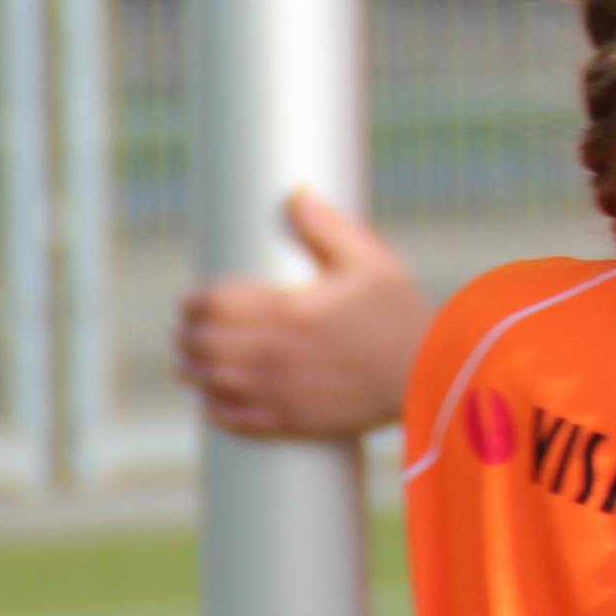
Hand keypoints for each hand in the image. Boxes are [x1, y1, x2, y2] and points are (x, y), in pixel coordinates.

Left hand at [170, 188, 425, 439]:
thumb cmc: (401, 314)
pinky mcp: (291, 421)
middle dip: (187, 334)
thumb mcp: (371, 261)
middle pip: (205, 344)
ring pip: (212, 382)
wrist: (430, 374)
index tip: (193, 299)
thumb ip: (327, 227)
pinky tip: (212, 399)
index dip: (195, 301)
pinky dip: (215, 408)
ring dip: (193, 370)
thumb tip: (294, 193)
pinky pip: (235, 418)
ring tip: (188, 363)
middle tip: (185, 328)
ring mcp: (280, 391)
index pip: (216, 304)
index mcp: (290, 311)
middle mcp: (276, 354)